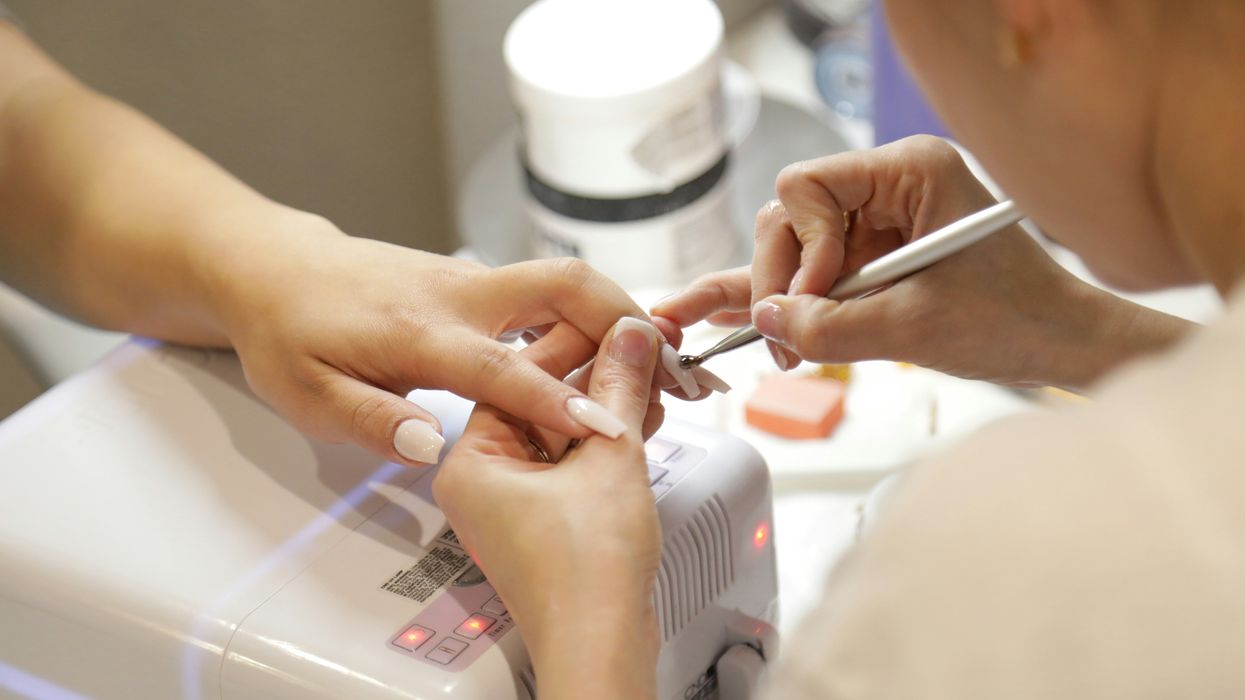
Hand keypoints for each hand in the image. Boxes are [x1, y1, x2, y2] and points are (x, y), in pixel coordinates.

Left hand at [215, 220, 669, 465]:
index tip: (611, 428)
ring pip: (563, 283)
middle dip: (625, 318)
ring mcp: (472, 281)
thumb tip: (432, 444)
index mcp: (420, 331)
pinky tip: (607, 354)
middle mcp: (458, 295)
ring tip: (660, 365)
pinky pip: (546, 293)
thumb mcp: (308, 394)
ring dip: (617, 316)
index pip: (504, 368)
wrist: (275, 268)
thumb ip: (371, 420)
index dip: (559, 401)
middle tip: (672, 365)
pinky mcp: (477, 283)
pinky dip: (588, 318)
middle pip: (563, 285)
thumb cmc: (290, 332)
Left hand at [434, 317, 662, 699]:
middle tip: (639, 349)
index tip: (613, 323)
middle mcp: (483, 480)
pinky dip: (605, 441)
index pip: (516, 375)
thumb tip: (630, 337)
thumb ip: (619, 386)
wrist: (601, 646)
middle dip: (596, 377)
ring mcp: (513, 503)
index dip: (574, 342)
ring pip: (560, 432)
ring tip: (651, 380)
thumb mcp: (609, 457)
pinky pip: (571, 462)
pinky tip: (642, 417)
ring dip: (607, 407)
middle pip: (539, 401)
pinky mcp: (544, 522)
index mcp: (471, 461)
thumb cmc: (583, 574)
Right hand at [653, 136, 1190, 389]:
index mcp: (910, 171)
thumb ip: (831, 326)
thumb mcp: (914, 328)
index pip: (807, 186)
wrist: (1063, 345)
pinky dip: (786, 299)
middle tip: (784, 339)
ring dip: (782, 299)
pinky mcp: (876, 258)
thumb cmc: (1016, 321)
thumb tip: (767, 320)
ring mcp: (879, 222)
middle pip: (791, 218)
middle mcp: (889, 186)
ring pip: (795, 250)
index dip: (800, 245)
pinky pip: (815, 274)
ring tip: (776, 348)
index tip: (814, 297)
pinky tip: (734, 316)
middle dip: (781, 280)